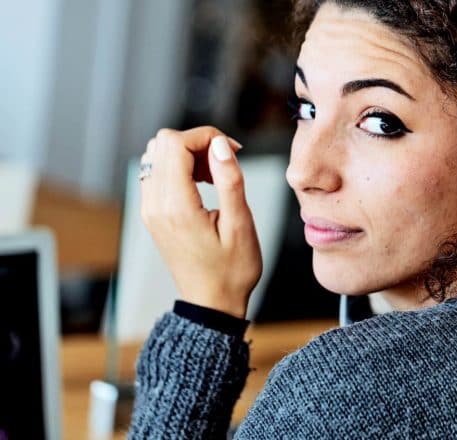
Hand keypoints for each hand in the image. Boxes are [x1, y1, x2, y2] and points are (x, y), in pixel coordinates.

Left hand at [139, 126, 261, 318]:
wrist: (211, 303)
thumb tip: (220, 145)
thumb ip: (229, 180)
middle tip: (224, 164)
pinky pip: (156, 173)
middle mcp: (155, 205)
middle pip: (162, 143)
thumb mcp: (241, 225)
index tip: (233, 151)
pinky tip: (202, 184)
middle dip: (196, 143)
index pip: (176, 144)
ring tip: (214, 175)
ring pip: (156, 154)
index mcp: (176, 206)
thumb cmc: (232, 270)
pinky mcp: (152, 213)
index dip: (207, 137)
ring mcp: (149, 209)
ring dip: (187, 154)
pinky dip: (179, 167)